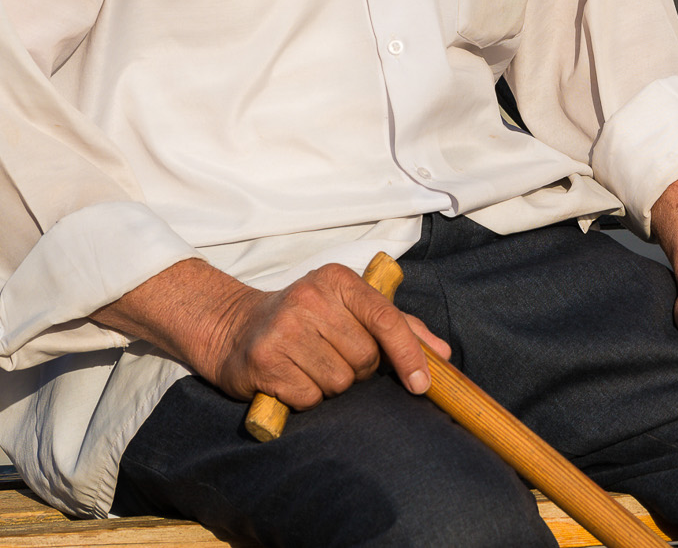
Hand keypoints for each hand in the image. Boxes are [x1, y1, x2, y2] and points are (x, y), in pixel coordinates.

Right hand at [93, 258, 451, 409]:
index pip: (387, 320)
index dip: (409, 355)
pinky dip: (307, 397)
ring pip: (340, 382)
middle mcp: (310, 299)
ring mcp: (284, 329)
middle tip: (333, 355)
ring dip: (332, 384)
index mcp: (338, 280)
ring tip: (310, 365)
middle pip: (365, 357)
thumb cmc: (305, 320)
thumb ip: (400, 328)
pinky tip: (292, 378)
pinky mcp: (264, 361)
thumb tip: (443, 355)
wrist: (235, 328)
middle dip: (358, 368)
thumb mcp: (350, 309)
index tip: (422, 385)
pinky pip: (311, 398)